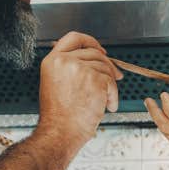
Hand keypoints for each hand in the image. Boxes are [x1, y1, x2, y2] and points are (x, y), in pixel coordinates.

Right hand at [36, 32, 121, 149]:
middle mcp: (65, 61)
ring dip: (110, 85)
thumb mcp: (54, 82)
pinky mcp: (95, 80)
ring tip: (104, 100)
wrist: (60, 132)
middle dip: (107, 65)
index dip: (90, 41)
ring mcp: (80, 69)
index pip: (74, 38)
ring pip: (105, 68)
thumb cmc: (58, 115)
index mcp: (53, 60)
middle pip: (94, 53)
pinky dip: (113, 96)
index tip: (100, 50)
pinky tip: (108, 106)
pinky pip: (112, 83)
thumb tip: (93, 60)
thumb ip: (68, 67)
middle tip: (115, 76)